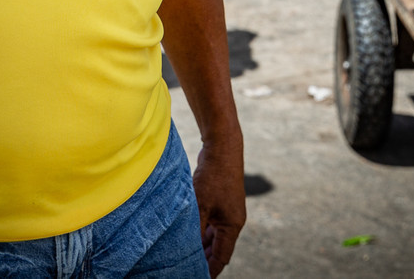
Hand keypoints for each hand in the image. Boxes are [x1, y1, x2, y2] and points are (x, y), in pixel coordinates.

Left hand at [192, 141, 245, 276]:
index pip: (221, 257)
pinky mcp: (219, 201)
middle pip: (217, 247)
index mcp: (232, 226)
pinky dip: (199, 229)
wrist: (222, 148)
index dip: (210, 269)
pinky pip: (209, 222)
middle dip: (202, 257)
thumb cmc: (213, 176)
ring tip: (182, 252)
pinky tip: (185, 232)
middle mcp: (232, 221)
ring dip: (199, 243)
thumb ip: (194, 227)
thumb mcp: (200, 205)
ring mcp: (226, 210)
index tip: (198, 277)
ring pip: (212, 234)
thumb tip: (185, 246)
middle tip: (184, 266)